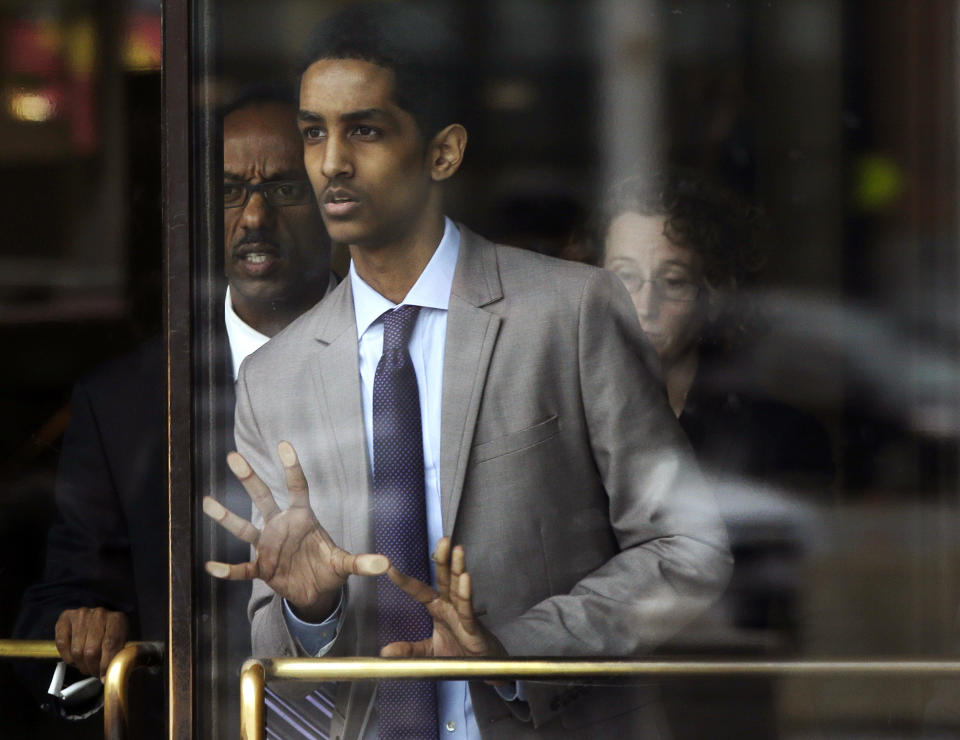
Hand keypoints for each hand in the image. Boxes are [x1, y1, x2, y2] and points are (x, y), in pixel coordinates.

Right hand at [54, 607, 128, 678]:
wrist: (100, 613)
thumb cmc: (111, 630)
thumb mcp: (122, 639)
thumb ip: (118, 654)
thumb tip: (108, 677)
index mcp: (117, 619)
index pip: (110, 645)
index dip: (106, 665)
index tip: (104, 678)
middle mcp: (99, 614)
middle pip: (92, 651)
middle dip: (92, 668)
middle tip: (94, 673)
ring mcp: (81, 615)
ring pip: (77, 650)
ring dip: (80, 664)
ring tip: (86, 666)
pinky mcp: (65, 618)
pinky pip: (62, 644)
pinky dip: (67, 656)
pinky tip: (73, 658)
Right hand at [203, 441, 388, 620]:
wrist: (315, 591)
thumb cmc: (329, 568)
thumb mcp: (346, 564)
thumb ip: (362, 562)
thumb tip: (386, 564)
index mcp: (303, 518)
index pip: (297, 488)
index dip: (292, 468)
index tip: (284, 444)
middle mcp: (281, 526)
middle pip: (263, 498)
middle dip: (250, 478)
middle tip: (233, 456)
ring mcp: (268, 546)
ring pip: (245, 528)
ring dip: (227, 517)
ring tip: (207, 502)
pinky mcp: (262, 568)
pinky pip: (242, 568)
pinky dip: (228, 570)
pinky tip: (212, 566)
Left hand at [382, 538, 506, 664]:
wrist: (482, 669)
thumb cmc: (459, 653)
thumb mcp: (429, 652)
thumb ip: (409, 650)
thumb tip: (385, 652)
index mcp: (438, 608)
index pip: (419, 590)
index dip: (404, 580)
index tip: (389, 566)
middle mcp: (450, 606)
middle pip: (445, 578)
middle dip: (443, 558)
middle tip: (443, 540)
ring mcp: (462, 614)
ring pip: (458, 587)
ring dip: (457, 568)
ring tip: (457, 550)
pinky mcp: (473, 627)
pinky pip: (467, 609)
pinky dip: (466, 594)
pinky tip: (465, 578)